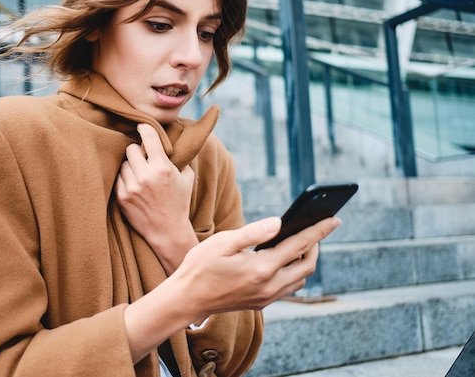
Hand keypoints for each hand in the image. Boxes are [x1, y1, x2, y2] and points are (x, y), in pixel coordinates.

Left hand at [115, 124, 197, 273]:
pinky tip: (134, 185)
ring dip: (130, 166)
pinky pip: (118, 178)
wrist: (168, 231)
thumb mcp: (187, 178)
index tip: (141, 126)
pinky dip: (125, 179)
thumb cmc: (179, 203)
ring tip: (140, 175)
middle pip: (131, 148)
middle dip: (137, 151)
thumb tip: (172, 140)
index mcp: (163, 168)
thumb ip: (180, 158)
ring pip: (123, 163)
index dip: (144, 128)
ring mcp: (132, 187)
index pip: (148, 137)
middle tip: (143, 158)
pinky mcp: (122, 197)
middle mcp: (146, 176)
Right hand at [123, 215, 340, 361]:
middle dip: (316, 245)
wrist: (186, 299)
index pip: (299, 245)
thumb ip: (253, 232)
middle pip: (307, 265)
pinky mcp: (260, 303)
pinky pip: (287, 287)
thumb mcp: (222, 242)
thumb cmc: (200, 267)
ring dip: (304, 260)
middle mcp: (269, 286)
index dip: (318, 230)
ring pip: (300, 278)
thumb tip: (279, 222)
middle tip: (315, 229)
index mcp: (261, 268)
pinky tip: (281, 260)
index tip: (335, 219)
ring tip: (299, 242)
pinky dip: (293, 272)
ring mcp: (266, 297)